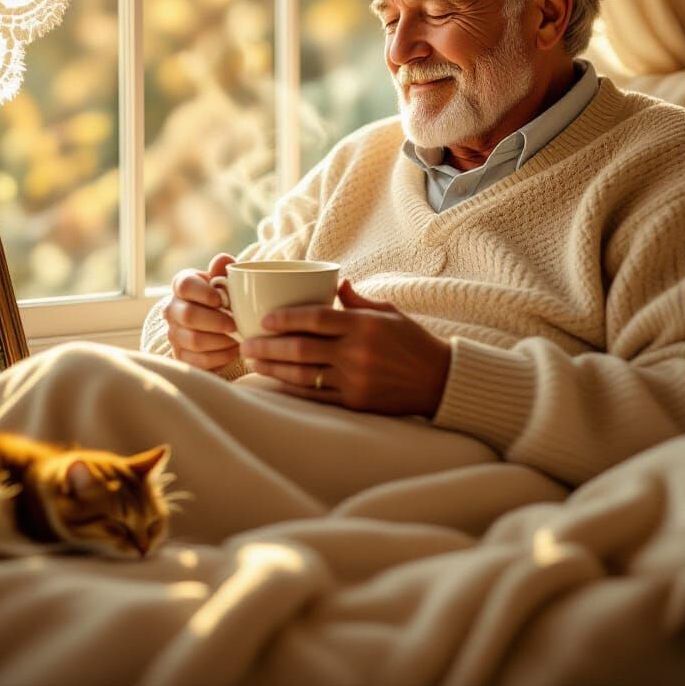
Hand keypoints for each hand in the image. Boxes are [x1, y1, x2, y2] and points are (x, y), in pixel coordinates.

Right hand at [163, 253, 238, 371]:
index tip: (221, 300)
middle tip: (235, 324)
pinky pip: (199, 361)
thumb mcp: (224, 281)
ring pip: (194, 340)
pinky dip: (220, 357)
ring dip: (221, 340)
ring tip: (237, 338)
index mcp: (182, 285)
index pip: (185, 285)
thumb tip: (223, 260)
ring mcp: (174, 334)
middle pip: (189, 315)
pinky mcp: (181, 356)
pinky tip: (233, 350)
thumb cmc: (222, 298)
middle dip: (216, 321)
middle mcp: (172, 309)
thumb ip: (224, 269)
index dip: (203, 293)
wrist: (216, 325)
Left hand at [239, 279, 450, 416]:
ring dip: (272, 369)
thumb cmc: (412, 341)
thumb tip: (337, 282)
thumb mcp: (388, 312)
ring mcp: (354, 380)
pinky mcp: (355, 402)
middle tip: (244, 343)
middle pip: (301, 349)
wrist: (439, 380)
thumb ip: (357, 301)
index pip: (315, 318)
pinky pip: (315, 396)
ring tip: (253, 363)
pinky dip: (292, 389)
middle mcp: (356, 353)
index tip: (263, 319)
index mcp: (363, 326)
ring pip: (302, 375)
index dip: (285, 319)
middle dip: (267, 346)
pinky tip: (275, 382)